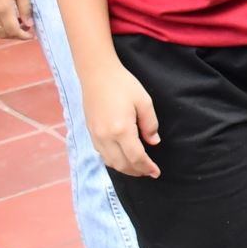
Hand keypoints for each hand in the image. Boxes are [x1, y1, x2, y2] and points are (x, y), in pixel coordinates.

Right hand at [0, 0, 32, 39]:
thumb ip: (25, 8)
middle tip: (26, 30)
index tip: (31, 35)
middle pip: (2, 34)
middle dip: (15, 35)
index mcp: (3, 9)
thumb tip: (28, 24)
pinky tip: (6, 18)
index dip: (23, 36)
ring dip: (5, 31)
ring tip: (17, 24)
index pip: (13, 31)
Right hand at [84, 58, 161, 177]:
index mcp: (121, 130)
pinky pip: (102, 154)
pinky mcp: (90, 132)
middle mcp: (106, 137)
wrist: (97, 74)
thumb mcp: (144, 101)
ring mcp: (96, 136)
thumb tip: (153, 142)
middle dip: (137, 171)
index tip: (156, 173)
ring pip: (110, 162)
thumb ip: (150, 124)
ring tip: (138, 167)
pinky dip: (113, 161)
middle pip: (122, 164)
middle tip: (149, 172)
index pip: (136, 157)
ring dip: (125, 168)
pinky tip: (122, 157)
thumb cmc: (123, 84)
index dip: (147, 168)